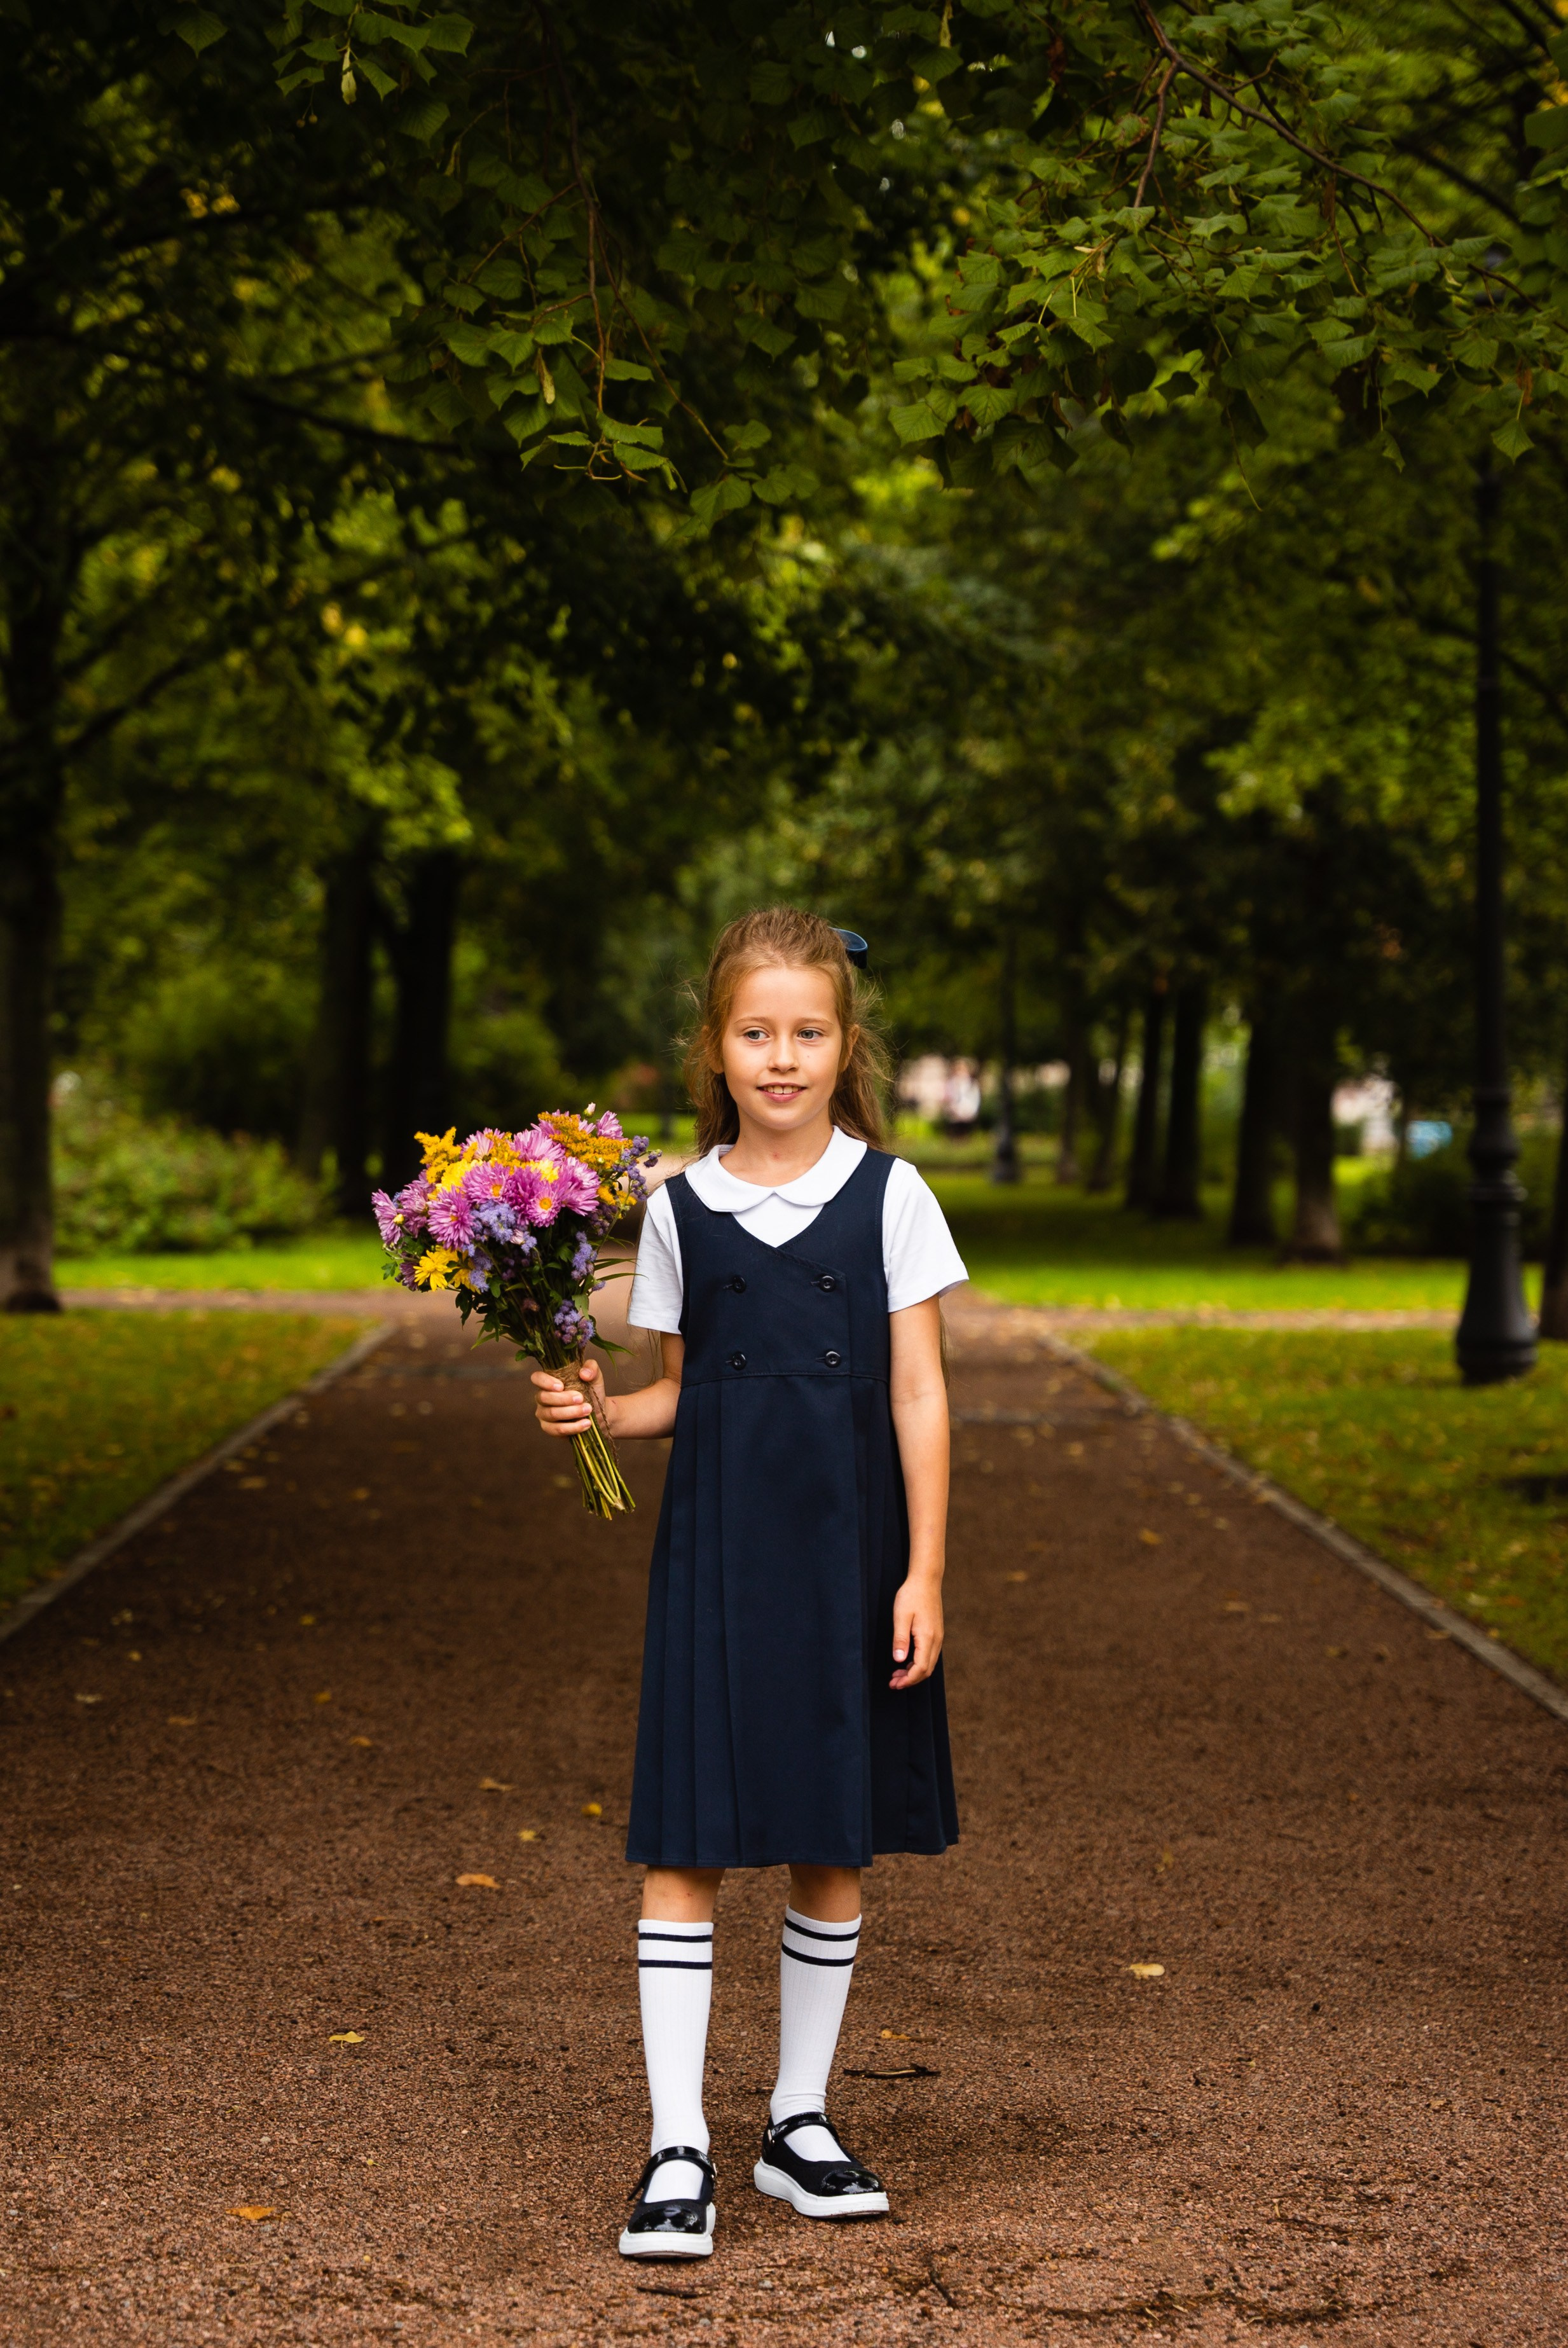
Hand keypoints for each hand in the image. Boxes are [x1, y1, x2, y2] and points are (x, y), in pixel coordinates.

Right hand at [531, 1361, 601, 1437]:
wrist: (599, 1412)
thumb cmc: (591, 1392)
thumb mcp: (595, 1377)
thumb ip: (591, 1368)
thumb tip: (584, 1373)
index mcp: (549, 1382)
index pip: (537, 1378)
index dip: (545, 1381)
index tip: (561, 1386)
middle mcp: (543, 1398)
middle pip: (544, 1397)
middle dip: (563, 1398)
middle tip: (581, 1398)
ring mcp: (544, 1414)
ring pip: (551, 1414)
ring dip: (571, 1412)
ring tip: (587, 1410)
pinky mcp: (550, 1429)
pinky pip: (557, 1429)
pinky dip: (573, 1427)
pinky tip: (586, 1423)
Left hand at [890, 1572, 943, 1689]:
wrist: (926, 1580)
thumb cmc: (911, 1595)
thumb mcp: (901, 1616)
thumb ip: (900, 1639)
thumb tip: (899, 1661)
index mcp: (927, 1637)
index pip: (920, 1668)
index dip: (908, 1680)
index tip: (894, 1684)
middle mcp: (936, 1640)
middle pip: (926, 1670)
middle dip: (910, 1680)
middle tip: (893, 1683)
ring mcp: (938, 1637)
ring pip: (928, 1664)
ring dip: (914, 1672)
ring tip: (897, 1675)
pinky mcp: (936, 1633)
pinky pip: (929, 1655)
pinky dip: (918, 1664)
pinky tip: (906, 1662)